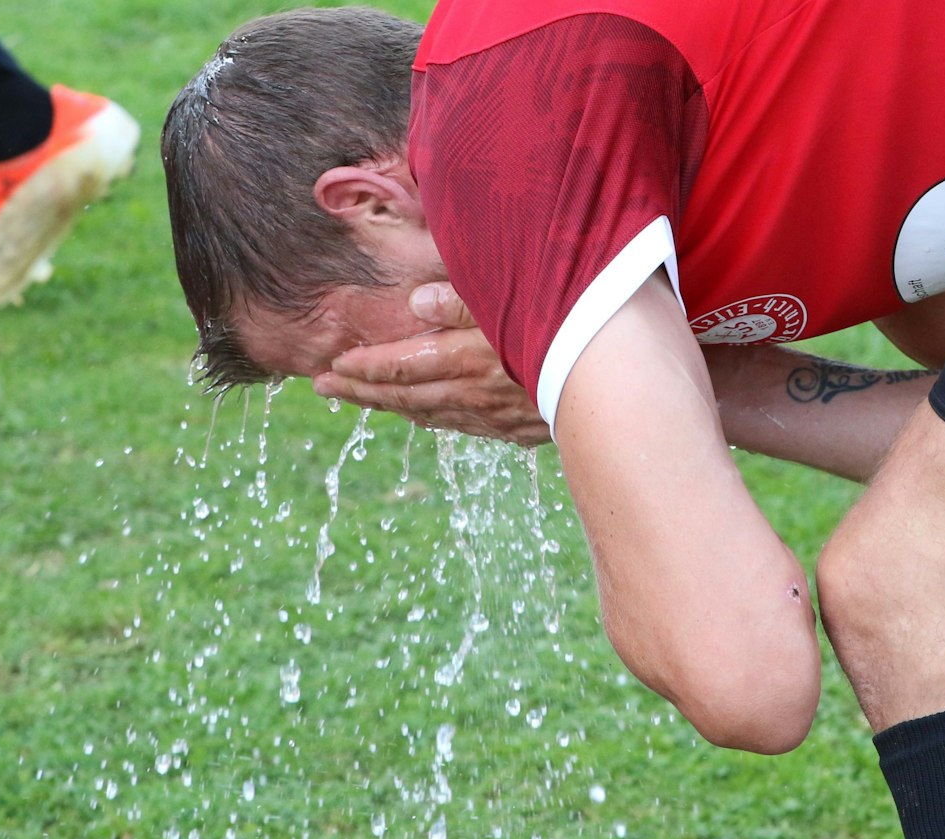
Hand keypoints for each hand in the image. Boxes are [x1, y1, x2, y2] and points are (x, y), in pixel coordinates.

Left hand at [316, 284, 551, 445]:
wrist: (622, 384)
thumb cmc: (569, 327)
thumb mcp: (515, 301)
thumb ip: (463, 300)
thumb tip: (414, 302)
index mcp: (465, 360)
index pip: (399, 366)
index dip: (362, 368)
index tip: (330, 369)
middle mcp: (472, 394)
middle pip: (404, 397)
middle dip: (360, 392)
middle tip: (322, 388)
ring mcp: (494, 418)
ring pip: (429, 415)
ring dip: (392, 408)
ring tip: (363, 402)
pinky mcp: (518, 432)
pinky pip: (462, 426)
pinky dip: (434, 419)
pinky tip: (424, 417)